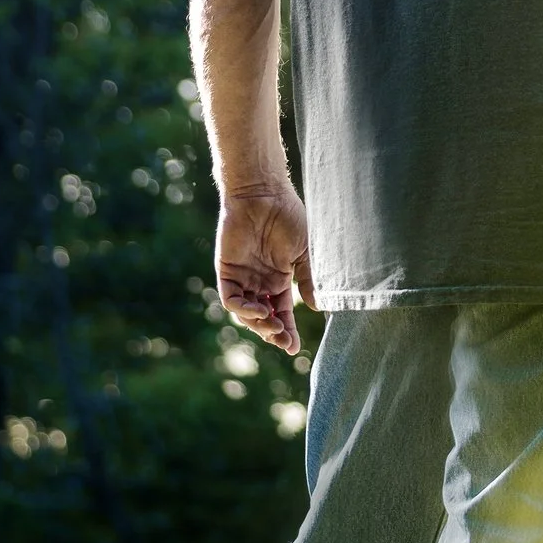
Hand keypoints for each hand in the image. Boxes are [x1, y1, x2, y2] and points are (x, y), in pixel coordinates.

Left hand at [216, 180, 313, 358]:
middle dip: (273, 333)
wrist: (265, 194)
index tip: (294, 348)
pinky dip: (243, 310)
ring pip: (246, 313)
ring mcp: (243, 277)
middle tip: (283, 341)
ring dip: (259, 324)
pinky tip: (259, 311)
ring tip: (273, 326)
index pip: (281, 313)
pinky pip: (231, 299)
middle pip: (263, 318)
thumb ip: (308, 280)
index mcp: (278, 279)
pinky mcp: (227, 270)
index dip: (287, 332)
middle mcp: (259, 281)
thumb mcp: (305, 252)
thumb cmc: (288, 217)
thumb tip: (316, 307)